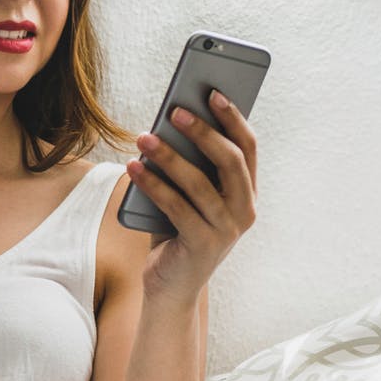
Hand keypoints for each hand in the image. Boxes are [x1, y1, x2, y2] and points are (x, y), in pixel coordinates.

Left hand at [126, 88, 257, 306]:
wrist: (170, 288)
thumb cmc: (177, 233)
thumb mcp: (187, 196)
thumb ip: (188, 166)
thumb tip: (168, 123)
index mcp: (246, 193)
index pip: (248, 148)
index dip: (233, 118)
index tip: (213, 91)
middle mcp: (244, 211)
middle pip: (231, 161)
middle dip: (204, 132)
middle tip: (175, 111)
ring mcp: (226, 231)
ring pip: (200, 183)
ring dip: (170, 156)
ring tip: (144, 137)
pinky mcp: (202, 246)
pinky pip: (176, 207)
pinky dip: (152, 184)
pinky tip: (133, 167)